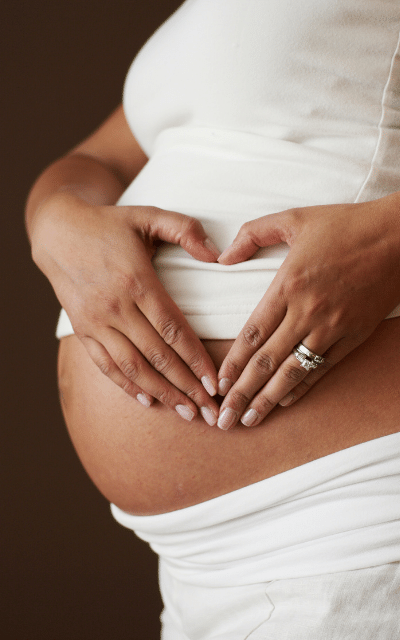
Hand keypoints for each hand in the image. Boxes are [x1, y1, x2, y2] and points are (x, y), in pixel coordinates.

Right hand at [31, 193, 220, 424]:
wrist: (58, 232)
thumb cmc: (110, 225)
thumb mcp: (148, 215)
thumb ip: (185, 229)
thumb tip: (217, 254)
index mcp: (137, 281)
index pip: (173, 329)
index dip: (196, 359)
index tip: (215, 382)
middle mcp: (116, 307)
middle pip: (157, 355)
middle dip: (187, 386)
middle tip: (210, 410)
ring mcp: (96, 322)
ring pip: (133, 366)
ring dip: (162, 392)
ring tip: (186, 412)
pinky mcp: (82, 329)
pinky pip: (106, 365)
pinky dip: (127, 385)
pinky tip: (148, 400)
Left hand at [216, 194, 399, 429]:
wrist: (399, 236)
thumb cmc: (345, 225)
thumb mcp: (293, 218)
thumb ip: (253, 234)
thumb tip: (222, 258)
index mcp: (288, 285)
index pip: (252, 334)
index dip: (233, 363)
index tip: (217, 385)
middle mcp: (307, 312)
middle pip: (267, 361)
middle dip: (242, 393)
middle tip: (223, 419)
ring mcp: (332, 328)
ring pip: (293, 372)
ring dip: (268, 400)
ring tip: (248, 420)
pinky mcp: (353, 336)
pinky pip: (323, 368)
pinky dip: (303, 388)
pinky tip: (285, 402)